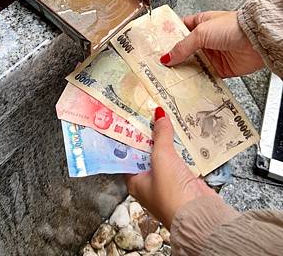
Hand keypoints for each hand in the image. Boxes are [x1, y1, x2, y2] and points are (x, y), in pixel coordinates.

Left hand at [126, 108, 214, 228]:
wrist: (201, 216)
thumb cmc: (172, 192)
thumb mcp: (162, 158)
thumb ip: (160, 135)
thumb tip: (158, 113)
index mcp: (135, 181)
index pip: (127, 155)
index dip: (130, 136)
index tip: (133, 117)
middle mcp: (149, 183)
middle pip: (146, 153)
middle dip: (150, 135)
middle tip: (151, 112)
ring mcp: (168, 182)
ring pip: (165, 155)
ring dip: (167, 140)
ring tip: (167, 117)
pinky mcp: (184, 181)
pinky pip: (180, 160)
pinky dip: (181, 148)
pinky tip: (183, 133)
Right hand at [162, 11, 263, 77]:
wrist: (256, 41)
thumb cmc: (233, 27)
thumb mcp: (201, 32)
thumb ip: (183, 46)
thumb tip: (167, 57)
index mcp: (200, 24)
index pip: (179, 31)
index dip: (168, 38)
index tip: (155, 47)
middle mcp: (206, 39)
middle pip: (185, 51)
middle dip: (174, 59)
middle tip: (159, 67)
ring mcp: (213, 55)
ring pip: (193, 65)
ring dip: (184, 72)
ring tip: (169, 79)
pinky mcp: (221, 69)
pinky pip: (205, 77)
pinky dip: (197, 82)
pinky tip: (187, 85)